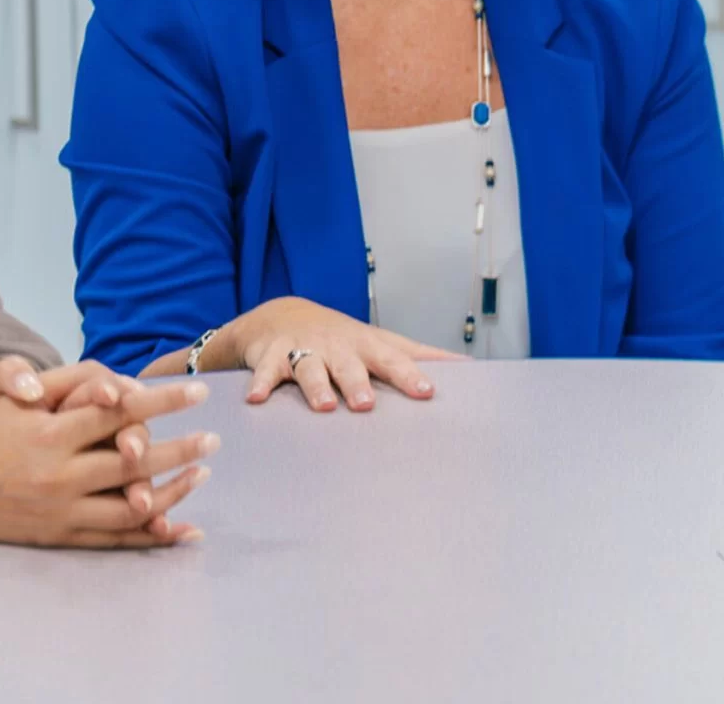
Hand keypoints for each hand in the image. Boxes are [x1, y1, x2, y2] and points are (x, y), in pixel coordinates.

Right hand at [0, 365, 217, 548]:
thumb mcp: (9, 395)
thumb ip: (62, 381)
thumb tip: (112, 385)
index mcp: (50, 434)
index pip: (119, 412)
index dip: (162, 400)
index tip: (198, 391)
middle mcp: (58, 474)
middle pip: (133, 462)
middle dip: (180, 449)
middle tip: (214, 439)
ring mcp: (60, 511)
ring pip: (131, 506)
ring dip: (173, 491)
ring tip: (201, 474)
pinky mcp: (58, 537)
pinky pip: (114, 540)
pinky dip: (150, 535)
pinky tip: (182, 529)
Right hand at [214, 297, 462, 412]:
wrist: (282, 315)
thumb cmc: (343, 338)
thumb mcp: (381, 342)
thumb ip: (420, 356)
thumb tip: (468, 366)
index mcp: (367, 347)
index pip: (393, 361)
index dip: (410, 376)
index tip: (427, 392)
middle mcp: (337, 347)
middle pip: (350, 366)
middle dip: (358, 383)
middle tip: (367, 405)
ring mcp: (304, 349)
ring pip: (310, 368)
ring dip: (316, 387)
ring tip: (324, 407)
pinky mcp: (271, 357)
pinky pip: (265, 372)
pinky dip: (260, 384)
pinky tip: (256, 399)